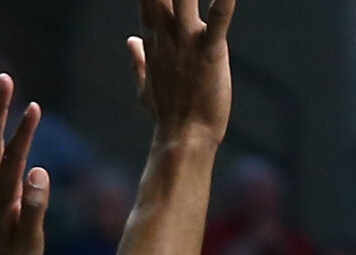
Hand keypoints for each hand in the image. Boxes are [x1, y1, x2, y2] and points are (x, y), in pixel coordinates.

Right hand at [129, 0, 235, 144]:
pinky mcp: (211, 52)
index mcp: (154, 41)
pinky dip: (224, 4)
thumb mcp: (145, 87)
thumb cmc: (167, 116)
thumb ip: (139, 61)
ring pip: (184, 0)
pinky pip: (218, 20)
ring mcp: (188, 43)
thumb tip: (131, 41)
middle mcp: (168, 36)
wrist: (184, 140)